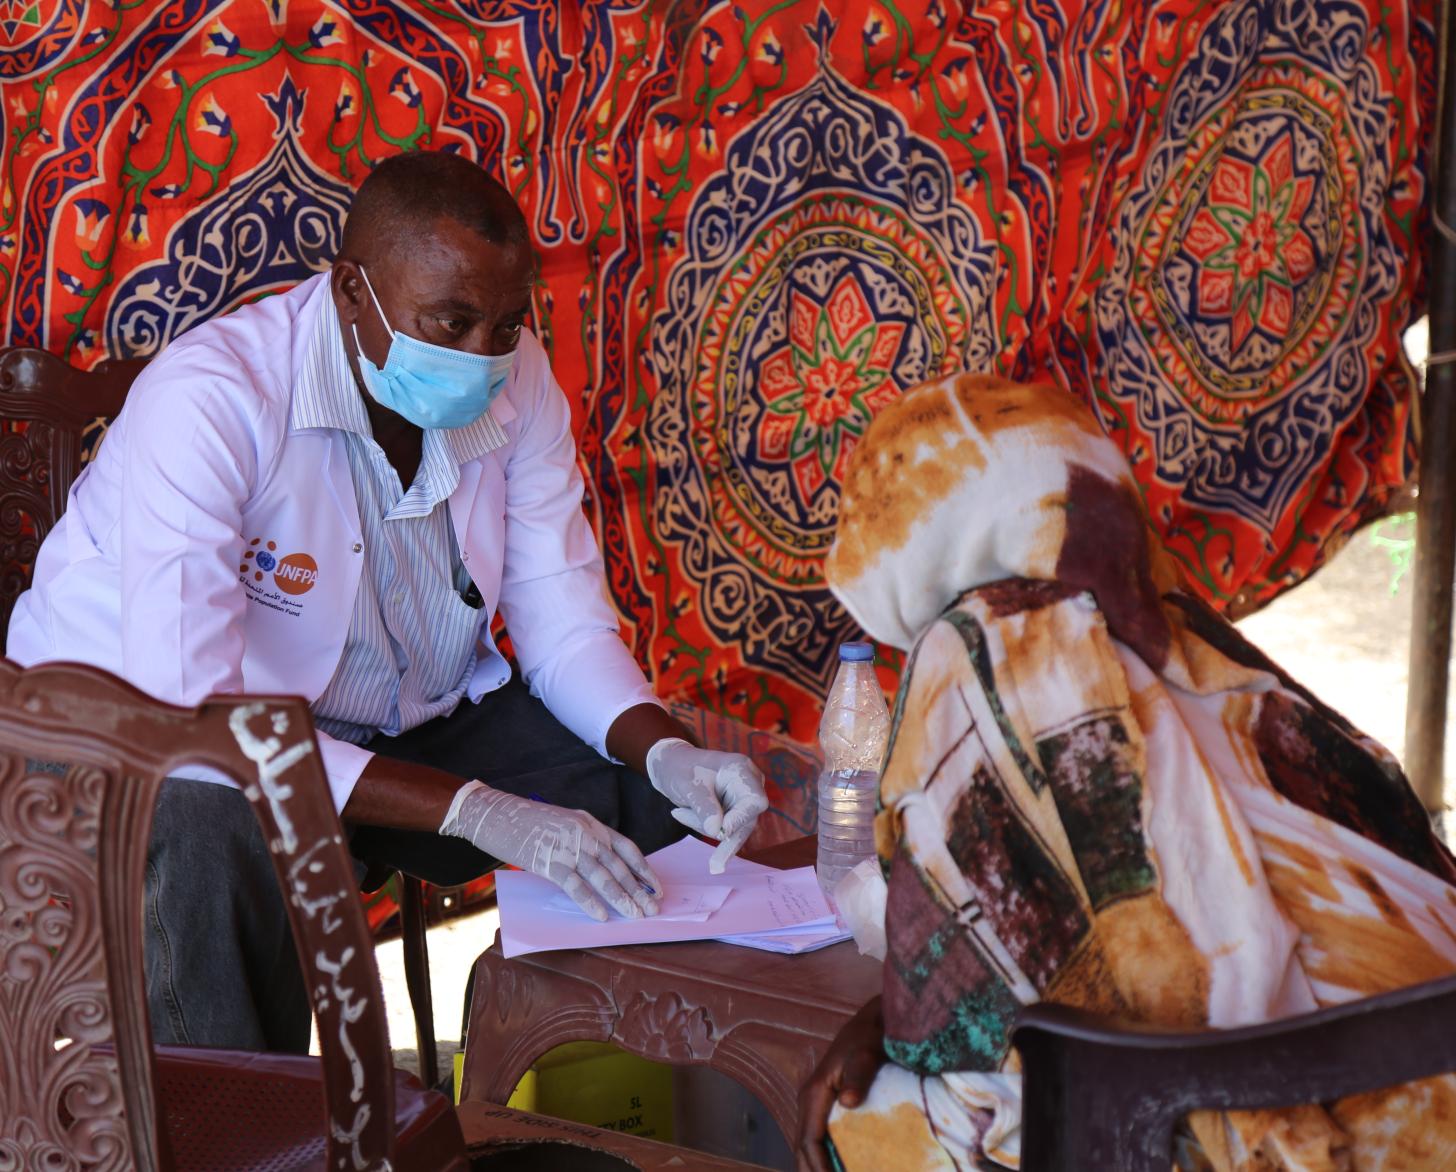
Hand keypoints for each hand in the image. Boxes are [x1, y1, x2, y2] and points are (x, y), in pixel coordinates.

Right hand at [438, 782, 660, 920]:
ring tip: (635, 915)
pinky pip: (575, 885)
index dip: (644, 869)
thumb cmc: (529, 823)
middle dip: (638, 890)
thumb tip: (605, 868)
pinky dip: (590, 901)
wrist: (497, 815)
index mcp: (591, 823)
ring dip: (622, 898)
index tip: (657, 887)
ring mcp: (568, 847)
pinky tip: (602, 915)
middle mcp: (585, 833)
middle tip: (653, 909)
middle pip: (618, 866)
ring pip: (602, 877)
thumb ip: (586, 840)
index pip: (627, 848)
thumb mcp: (566, 823)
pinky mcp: (549, 861)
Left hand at [644, 738, 769, 872]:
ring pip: (735, 827)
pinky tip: (682, 813)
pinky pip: (725, 828)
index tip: (719, 832)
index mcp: (740, 770)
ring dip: (708, 828)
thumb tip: (718, 832)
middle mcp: (747, 783)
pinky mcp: (734, 808)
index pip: (754, 802)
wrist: (670, 764)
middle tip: (713, 865)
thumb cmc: (679, 769)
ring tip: (680, 812)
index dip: (740, 820)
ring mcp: (742, 796)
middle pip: (747, 818)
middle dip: (721, 833)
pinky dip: (705, 826)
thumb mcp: (688, 788)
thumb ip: (704, 808)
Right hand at [798, 995, 885, 1171]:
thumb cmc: (869, 1039)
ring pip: (808, 1146)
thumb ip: (858, 1077)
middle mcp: (809, 1102)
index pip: (809, 1141)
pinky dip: (824, 1157)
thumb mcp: (866, 1055)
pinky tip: (837, 1168)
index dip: (819, 1168)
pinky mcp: (825, 1107)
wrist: (871, 1023)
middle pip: (802, 1148)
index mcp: (814, 1093)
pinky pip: (818, 1139)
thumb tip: (848, 1102)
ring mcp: (815, 1105)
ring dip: (816, 1167)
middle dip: (812, 1171)